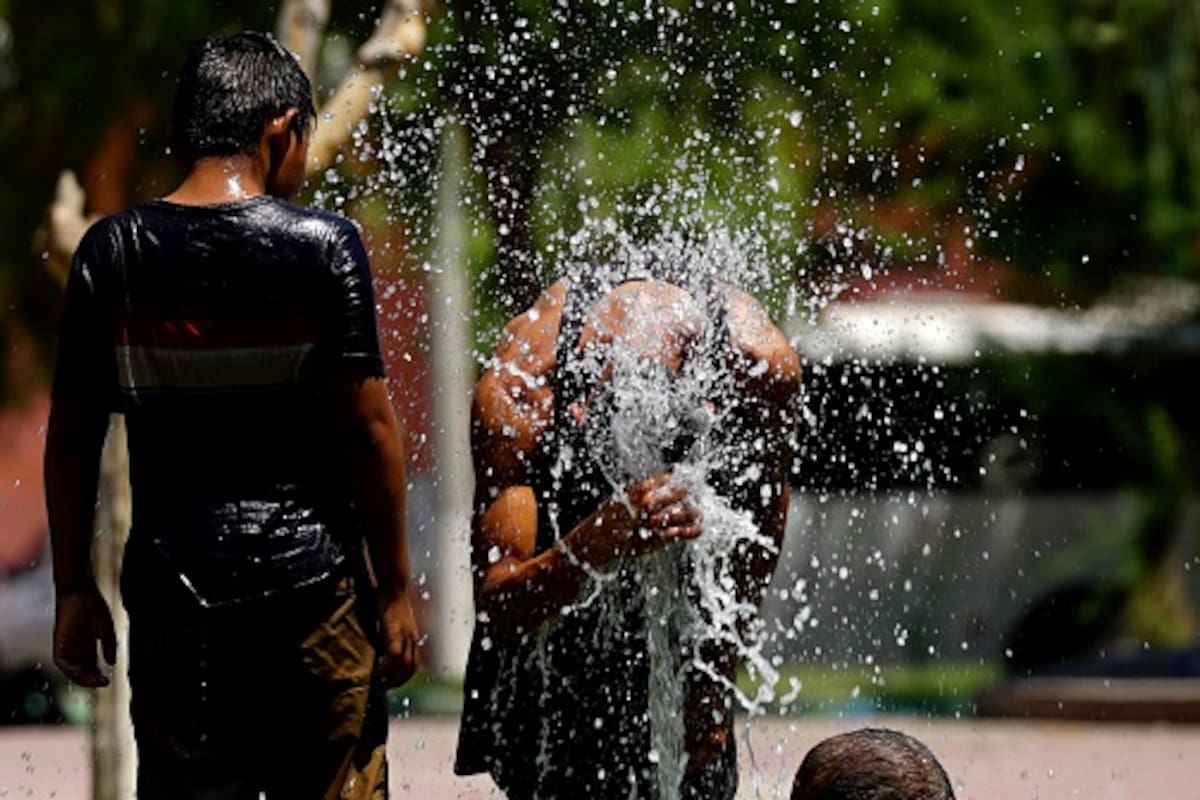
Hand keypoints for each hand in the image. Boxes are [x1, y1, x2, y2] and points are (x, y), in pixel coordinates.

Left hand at [54, 586, 115, 687]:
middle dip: (90, 678)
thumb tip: (112, 663)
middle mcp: (75, 647)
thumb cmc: (94, 607)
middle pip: (81, 669)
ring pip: (71, 668)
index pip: (91, 664)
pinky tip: (79, 673)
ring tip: (92, 682)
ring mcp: (66, 645)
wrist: (81, 593)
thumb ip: (109, 647)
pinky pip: (61, 661)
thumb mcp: (106, 630)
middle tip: (101, 683)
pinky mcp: (59, 642)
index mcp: (87, 643)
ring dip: (80, 677)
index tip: (107, 680)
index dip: (97, 674)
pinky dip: (69, 669)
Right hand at [374, 591, 418, 687]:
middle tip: (385, 689)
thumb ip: (387, 636)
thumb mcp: (391, 622)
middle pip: (410, 668)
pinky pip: (393, 656)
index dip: (404, 676)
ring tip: (380, 685)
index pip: (413, 663)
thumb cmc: (388, 602)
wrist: (392, 588)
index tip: (392, 683)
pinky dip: (385, 667)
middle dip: (398, 681)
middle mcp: (411, 639)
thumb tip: (377, 650)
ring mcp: (405, 637)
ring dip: (392, 678)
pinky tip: (376, 672)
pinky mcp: (395, 633)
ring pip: (403, 666)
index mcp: (411, 637)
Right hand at [578, 472, 701, 565]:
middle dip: (688, 493)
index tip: (684, 477)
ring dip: (693, 513)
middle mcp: (645, 505)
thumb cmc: (604, 521)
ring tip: (700, 512)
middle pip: (675, 494)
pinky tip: (699, 530)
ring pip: (680, 514)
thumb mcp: (617, 500)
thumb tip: (652, 488)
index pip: (662, 481)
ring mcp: (651, 522)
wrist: (593, 543)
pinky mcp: (654, 540)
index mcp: (636, 492)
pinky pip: (677, 534)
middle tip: (696, 491)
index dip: (675, 479)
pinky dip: (690, 532)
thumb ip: (635, 495)